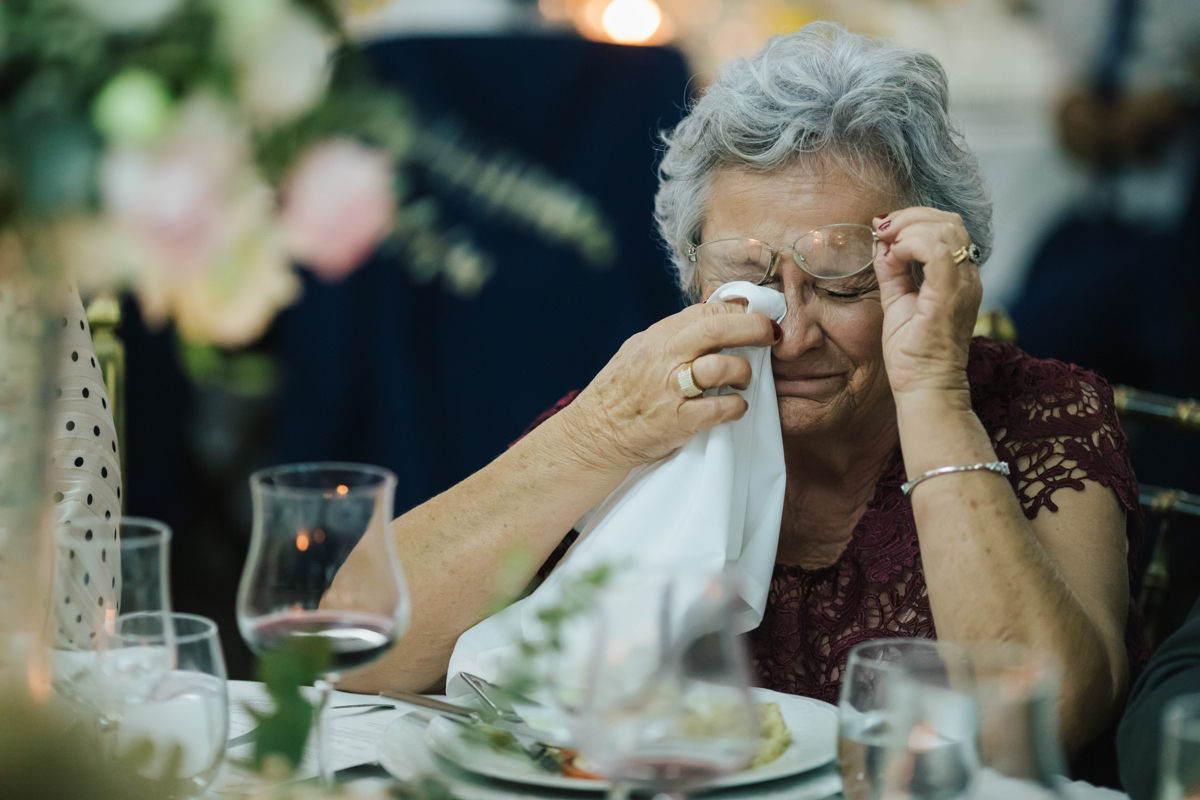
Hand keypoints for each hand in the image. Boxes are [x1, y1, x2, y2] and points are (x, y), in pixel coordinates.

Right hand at [558, 299, 778, 471]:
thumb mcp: (640, 351)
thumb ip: (674, 337)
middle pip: (717, 328)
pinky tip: (736, 407)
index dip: (739, 311)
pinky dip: (735, 406)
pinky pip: (719, 408)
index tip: (757, 318)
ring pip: (720, 366)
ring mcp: (670, 389)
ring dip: (743, 371)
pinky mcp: (677, 421)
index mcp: (657, 337)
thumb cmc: (620, 393)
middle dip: (752, 328)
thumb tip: (713, 319)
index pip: (706, 311)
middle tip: (770, 336)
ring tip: (743, 380)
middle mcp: (663, 357)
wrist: (594, 433)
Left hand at [871, 207, 981, 398]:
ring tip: (886, 241)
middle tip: (881, 228)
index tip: (882, 229)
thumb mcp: (897, 301)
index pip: (947, 228)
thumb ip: (893, 272)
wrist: (925, 386)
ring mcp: (963, 285)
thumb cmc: (914, 353)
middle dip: (910, 216)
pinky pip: (937, 251)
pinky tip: (894, 255)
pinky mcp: (950, 294)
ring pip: (946, 229)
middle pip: (949, 221)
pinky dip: (911, 244)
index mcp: (959, 277)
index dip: (914, 219)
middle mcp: (968, 277)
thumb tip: (882, 245)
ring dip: (909, 227)